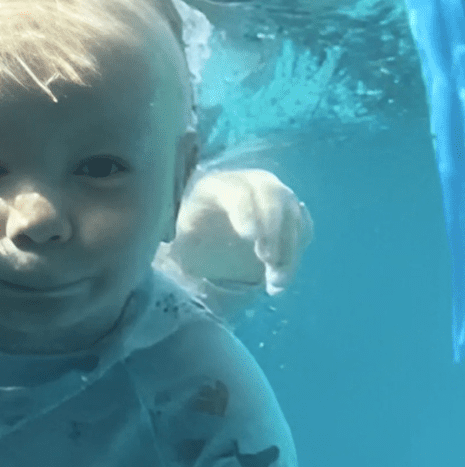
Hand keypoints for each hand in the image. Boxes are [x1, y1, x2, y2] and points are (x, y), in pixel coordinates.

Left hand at [168, 169, 312, 294]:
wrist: (210, 229)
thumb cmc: (190, 231)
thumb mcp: (179, 233)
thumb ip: (177, 239)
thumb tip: (164, 250)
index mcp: (218, 185)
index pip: (237, 190)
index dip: (246, 209)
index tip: (250, 235)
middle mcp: (251, 183)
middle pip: (273, 197)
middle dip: (274, 230)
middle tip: (268, 262)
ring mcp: (274, 196)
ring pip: (292, 214)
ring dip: (288, 249)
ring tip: (275, 283)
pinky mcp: (289, 212)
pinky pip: (301, 228)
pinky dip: (294, 254)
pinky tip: (280, 278)